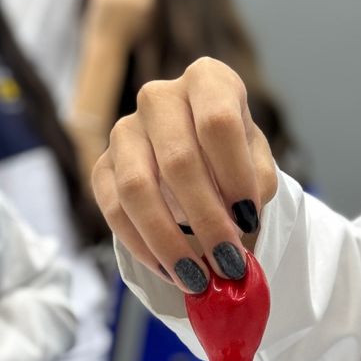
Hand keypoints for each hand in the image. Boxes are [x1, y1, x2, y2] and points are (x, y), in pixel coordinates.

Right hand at [91, 57, 277, 289]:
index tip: (249, 218)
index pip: (217, 122)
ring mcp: (125, 129)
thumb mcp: (258, 161)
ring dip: (171, 242)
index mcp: (208, 81)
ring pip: (139, 190)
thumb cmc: (235, 157)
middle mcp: (160, 97)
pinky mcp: (102, 165)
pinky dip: (144, 248)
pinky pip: (114, 210)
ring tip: (199, 278)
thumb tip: (240, 225)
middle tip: (228, 264)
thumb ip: (256, 185)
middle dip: (207, 221)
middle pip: (179, 161)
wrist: (201, 160)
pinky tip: (171, 271)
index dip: (234, 174)